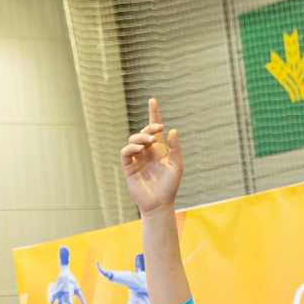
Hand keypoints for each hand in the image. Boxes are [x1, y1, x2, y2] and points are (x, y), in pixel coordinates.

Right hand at [121, 98, 183, 212]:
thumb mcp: (177, 166)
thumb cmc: (170, 187)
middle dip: (149, 127)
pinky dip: (131, 148)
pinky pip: (126, 153)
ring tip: (149, 142)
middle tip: (157, 129)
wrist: (160, 204)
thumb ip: (175, 149)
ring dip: (141, 137)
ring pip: (133, 140)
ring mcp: (137, 159)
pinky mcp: (129, 167)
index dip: (153, 114)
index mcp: (159, 150)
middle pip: (144, 132)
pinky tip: (139, 149)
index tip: (153, 100)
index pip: (154, 129)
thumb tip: (172, 130)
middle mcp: (147, 152)